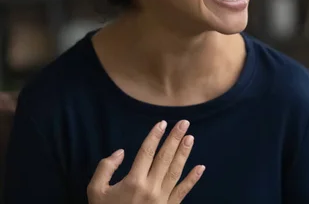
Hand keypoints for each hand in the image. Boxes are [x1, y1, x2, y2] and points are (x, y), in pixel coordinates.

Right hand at [87, 120, 204, 203]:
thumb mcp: (95, 191)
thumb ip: (105, 168)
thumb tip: (121, 152)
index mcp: (133, 181)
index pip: (147, 152)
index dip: (155, 136)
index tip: (163, 123)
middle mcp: (150, 187)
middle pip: (165, 158)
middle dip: (174, 139)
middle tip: (184, 123)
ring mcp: (162, 198)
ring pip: (175, 171)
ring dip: (184, 153)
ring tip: (190, 138)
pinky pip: (183, 192)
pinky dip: (192, 179)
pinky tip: (201, 167)